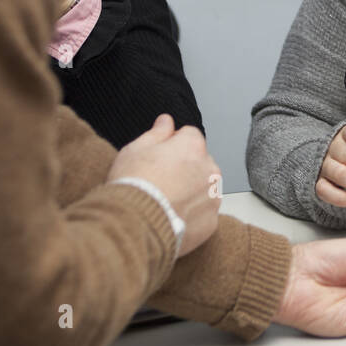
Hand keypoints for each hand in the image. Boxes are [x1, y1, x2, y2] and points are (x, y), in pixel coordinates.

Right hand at [107, 114, 220, 255]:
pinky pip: (203, 214)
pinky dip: (191, 216)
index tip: (157, 158)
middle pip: (200, 162)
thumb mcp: (135, 149)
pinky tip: (171, 218)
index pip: (189, 136)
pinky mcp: (211, 221)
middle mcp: (210, 168)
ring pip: (204, 188)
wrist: (134, 225)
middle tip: (159, 182)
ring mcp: (213, 196)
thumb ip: (157, 133)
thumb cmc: (133, 185)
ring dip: (191, 192)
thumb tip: (166, 120)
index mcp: (193, 146)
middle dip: (184, 168)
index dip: (171, 145)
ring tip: (164, 202)